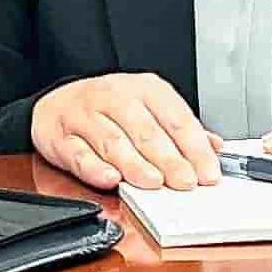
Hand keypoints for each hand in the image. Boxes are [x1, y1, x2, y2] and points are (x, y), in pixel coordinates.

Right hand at [31, 72, 222, 191]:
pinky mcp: (60, 136)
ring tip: (153, 183)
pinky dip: (94, 167)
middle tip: (185, 182)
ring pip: (113, 141)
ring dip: (135, 164)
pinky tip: (110, 178)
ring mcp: (85, 115)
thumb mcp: (148, 110)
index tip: (208, 172)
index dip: (195, 148)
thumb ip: (179, 130)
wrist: (56, 104)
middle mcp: (114, 97)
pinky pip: (78, 153)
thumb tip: (215, 148)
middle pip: (146, 131)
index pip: (176, 118)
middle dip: (169, 159)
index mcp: (144, 89)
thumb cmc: (107, 110)